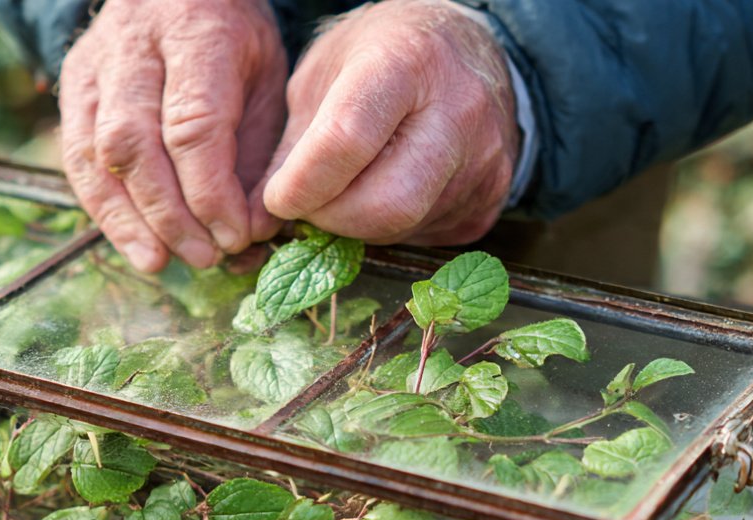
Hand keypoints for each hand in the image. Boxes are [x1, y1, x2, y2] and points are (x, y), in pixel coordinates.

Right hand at [58, 0, 287, 271]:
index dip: (210, 193)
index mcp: (197, 35)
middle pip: (136, 144)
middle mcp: (134, 48)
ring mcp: (94, 67)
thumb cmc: (233, 40)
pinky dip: (104, 208)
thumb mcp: (266, 79)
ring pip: (96, 154)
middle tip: (204, 257)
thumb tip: (250, 235)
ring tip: (161, 262)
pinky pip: (76, 158)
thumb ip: (258, 154)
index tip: (235, 237)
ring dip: (128, 220)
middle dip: (169, 214)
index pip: (193, 126)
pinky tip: (133, 242)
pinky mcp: (72, 89)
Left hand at [253, 0, 519, 245]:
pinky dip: (391, 230)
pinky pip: (429, 236)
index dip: (301, 183)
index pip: (346, 140)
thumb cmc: (382, 55)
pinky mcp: (493, 197)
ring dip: (358, 227)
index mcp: (407, 63)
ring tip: (344, 194)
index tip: (277, 197)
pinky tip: (382, 194)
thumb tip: (259, 223)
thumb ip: (290, 146)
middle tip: (308, 207)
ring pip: (405, 227)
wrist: (465, 49)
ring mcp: (485, 159)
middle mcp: (459, 111)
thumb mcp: (322, 74)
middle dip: (331, 220)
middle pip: (387, 204)